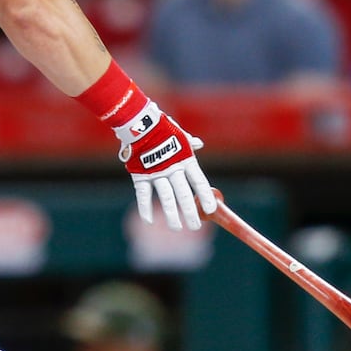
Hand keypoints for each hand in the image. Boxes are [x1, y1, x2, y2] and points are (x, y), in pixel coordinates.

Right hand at [112, 100, 215, 229]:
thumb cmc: (161, 127)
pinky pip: (143, 195)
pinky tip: (149, 221)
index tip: (211, 210)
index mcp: (185, 159)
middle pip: (184, 194)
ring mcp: (156, 172)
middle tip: (195, 226)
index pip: (199, 181)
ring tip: (177, 228)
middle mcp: (173, 168)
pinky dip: (145, 208)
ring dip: (172, 215)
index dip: (206, 196)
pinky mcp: (140, 174)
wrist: (138, 122)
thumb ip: (189, 142)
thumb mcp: (178, 134)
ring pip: (166, 198)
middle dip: (190, 212)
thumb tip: (199, 144)